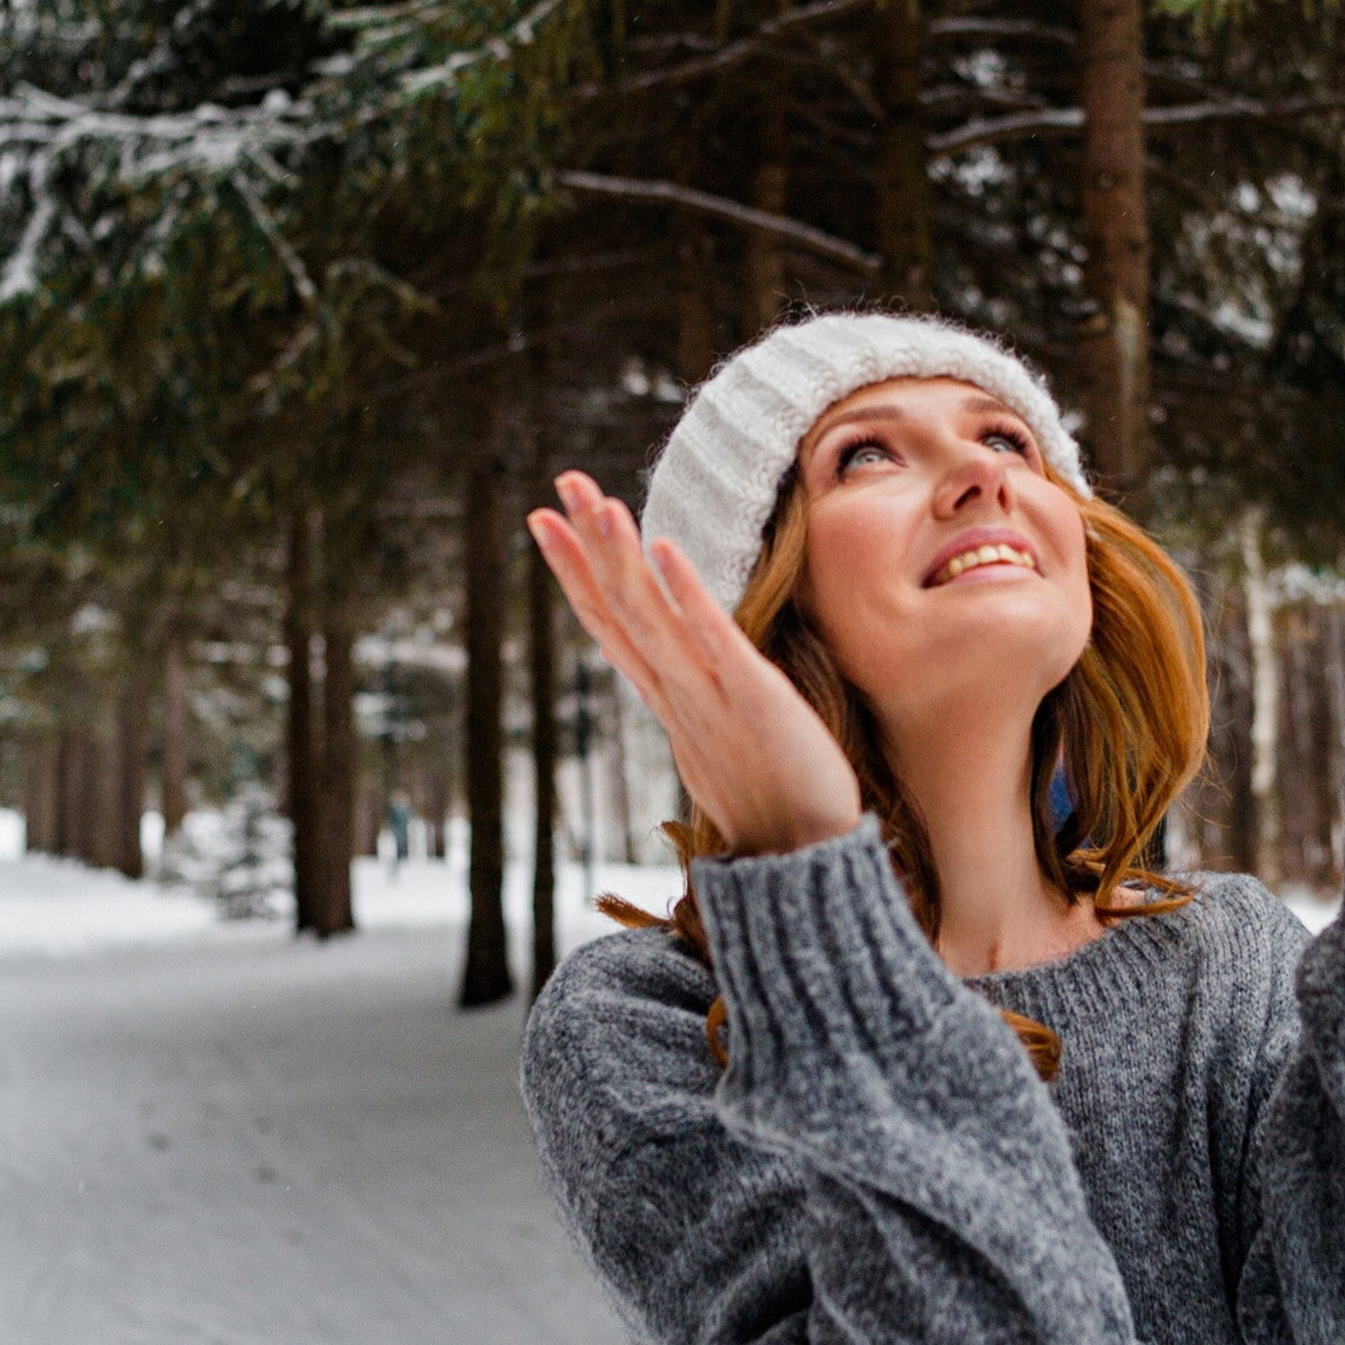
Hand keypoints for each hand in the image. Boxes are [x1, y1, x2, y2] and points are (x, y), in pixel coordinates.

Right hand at [527, 472, 862, 855]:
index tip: (542, 520)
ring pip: (651, 618)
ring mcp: (708, 696)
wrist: (802, 862)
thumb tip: (647, 665)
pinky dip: (685, 595)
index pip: (609, 623)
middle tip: (559, 482)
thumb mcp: (712, 741)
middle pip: (619, 608)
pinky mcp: (751, 700)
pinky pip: (712, 641)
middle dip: (587, 544)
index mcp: (668, 698)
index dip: (575, 571)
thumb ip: (682, 696)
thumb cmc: (768, 802)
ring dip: (621, 557)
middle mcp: (677, 693)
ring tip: (598, 501)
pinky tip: (663, 548)